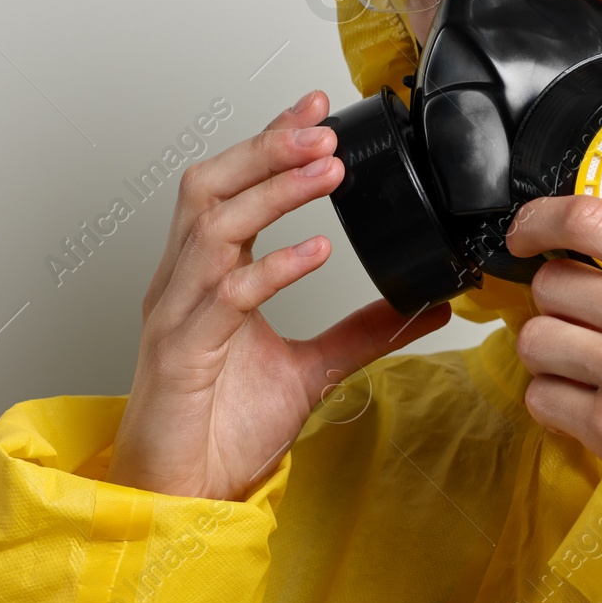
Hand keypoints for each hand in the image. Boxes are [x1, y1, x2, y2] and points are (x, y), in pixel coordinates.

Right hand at [107, 89, 451, 500]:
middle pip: (211, 186)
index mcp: (208, 277)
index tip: (315, 107)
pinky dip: (273, 268)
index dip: (270, 142)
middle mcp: (185, 283)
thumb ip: (362, 331)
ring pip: (213, 226)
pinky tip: (315, 252)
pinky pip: (225, 296)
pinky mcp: (182, 353)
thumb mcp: (313, 370)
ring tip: (326, 169)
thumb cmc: (224, 430)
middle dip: (267, 148)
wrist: (182, 495)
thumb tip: (424, 306)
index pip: (234, 187)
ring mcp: (177, 314)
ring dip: (273, 191)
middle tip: (322, 126)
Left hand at [503, 188, 601, 461]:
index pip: (587, 221)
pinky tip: (590, 400)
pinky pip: (541, 396)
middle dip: (558, 297)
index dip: (540, 219)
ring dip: (551, 348)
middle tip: (585, 312)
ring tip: (586, 358)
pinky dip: (554, 398)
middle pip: (550, 283)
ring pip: (535, 339)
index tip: (529, 231)